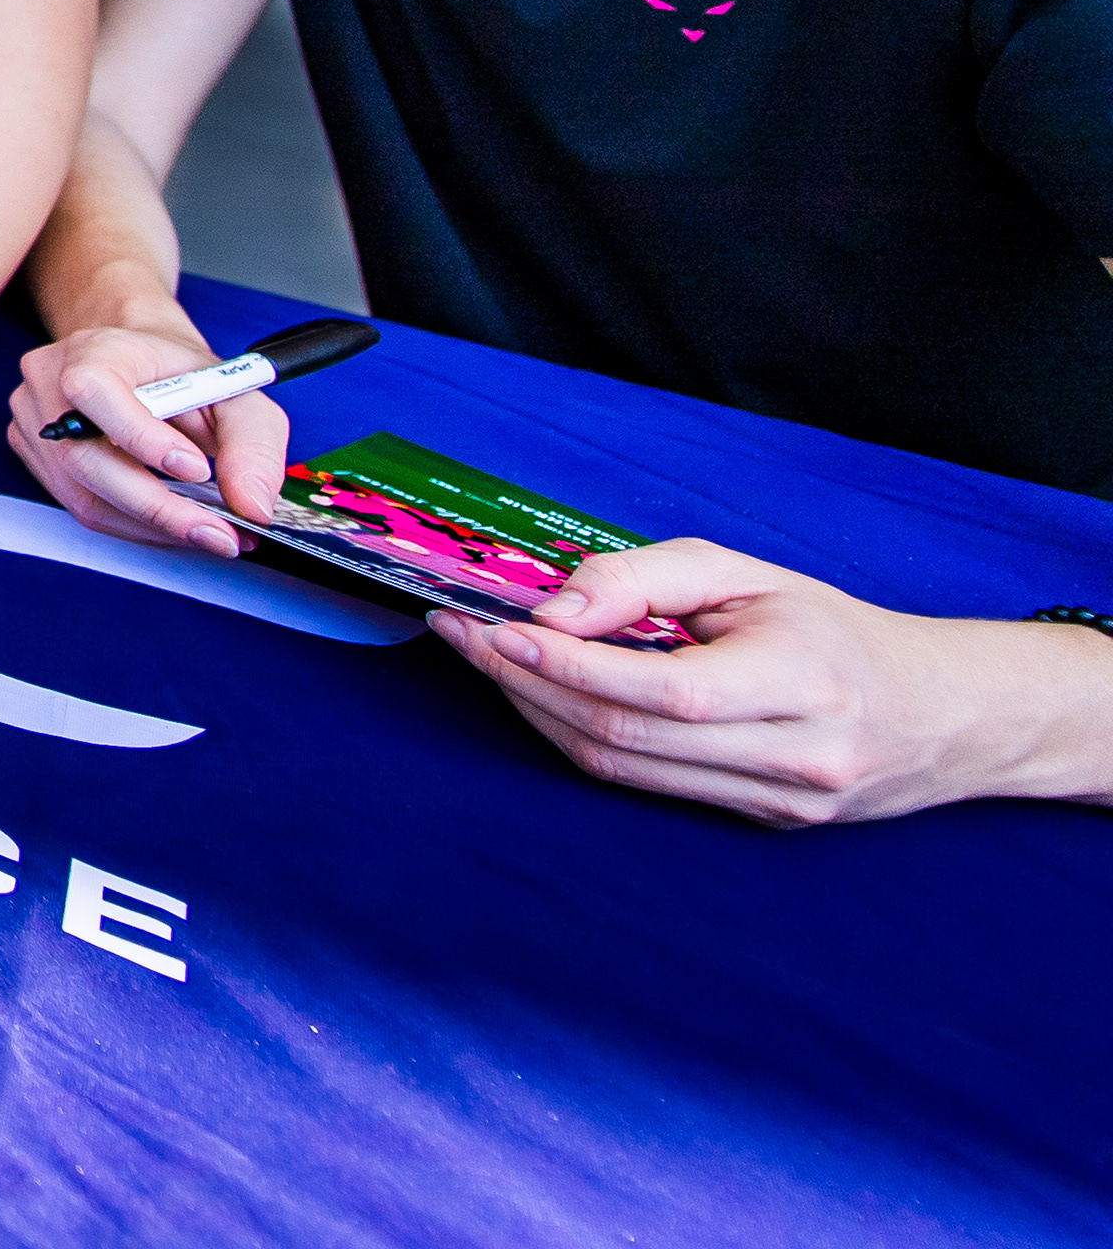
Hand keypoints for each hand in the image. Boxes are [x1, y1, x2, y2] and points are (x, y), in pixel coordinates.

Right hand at [4, 324, 288, 556]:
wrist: (139, 361)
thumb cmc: (179, 372)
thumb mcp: (233, 391)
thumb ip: (252, 443)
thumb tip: (252, 505)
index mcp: (91, 350)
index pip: (93, 391)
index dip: (141, 438)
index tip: (196, 470)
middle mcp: (48, 383)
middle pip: (87, 461)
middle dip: (161, 508)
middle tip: (219, 533)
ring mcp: (33, 422)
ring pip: (84, 497)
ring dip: (152, 526)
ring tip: (208, 533)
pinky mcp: (34, 457)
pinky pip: (81, 508)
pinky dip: (134, 525)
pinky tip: (172, 522)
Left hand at [433, 540, 1112, 824]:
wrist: (937, 714)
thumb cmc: (832, 631)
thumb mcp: (747, 575)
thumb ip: (644, 580)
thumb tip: (553, 612)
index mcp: (800, 686)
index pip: (659, 690)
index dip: (565, 665)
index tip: (492, 627)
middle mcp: (790, 758)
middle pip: (623, 735)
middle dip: (525, 684)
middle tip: (462, 635)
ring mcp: (772, 803)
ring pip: (619, 768)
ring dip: (536, 713)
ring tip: (487, 659)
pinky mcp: (752, 824)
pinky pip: (639, 782)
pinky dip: (578, 736)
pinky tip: (544, 696)